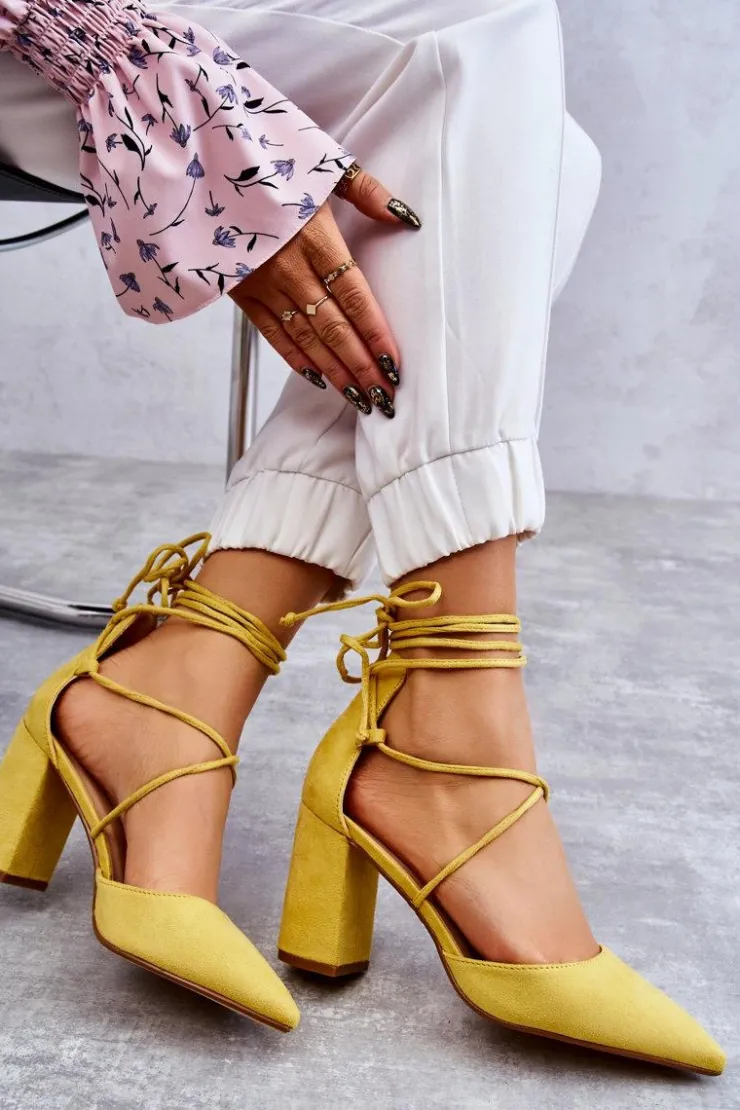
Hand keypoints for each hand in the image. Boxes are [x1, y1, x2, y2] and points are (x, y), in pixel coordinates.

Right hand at [228, 168, 420, 417]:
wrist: (194, 158)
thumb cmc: (263, 154)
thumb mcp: (320, 162)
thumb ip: (366, 192)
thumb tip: (406, 217)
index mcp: (315, 236)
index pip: (355, 297)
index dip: (376, 335)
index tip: (394, 365)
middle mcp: (290, 267)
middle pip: (334, 328)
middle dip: (361, 367)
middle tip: (385, 398)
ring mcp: (262, 283)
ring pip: (305, 339)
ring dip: (335, 372)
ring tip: (360, 398)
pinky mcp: (239, 291)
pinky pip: (272, 334)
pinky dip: (295, 359)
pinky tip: (318, 378)